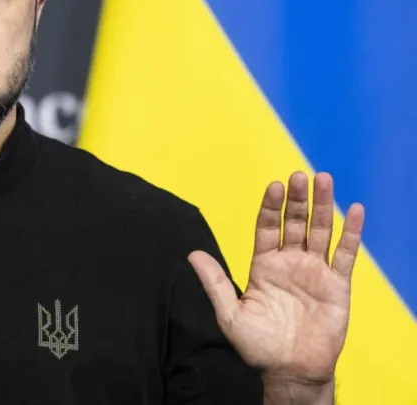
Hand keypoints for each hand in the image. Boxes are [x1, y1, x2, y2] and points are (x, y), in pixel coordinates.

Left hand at [188, 172, 363, 389]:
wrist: (289, 371)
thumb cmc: (258, 345)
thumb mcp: (229, 313)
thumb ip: (214, 282)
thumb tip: (191, 254)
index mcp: (264, 265)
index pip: (267, 227)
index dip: (271, 207)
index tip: (274, 185)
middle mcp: (289, 263)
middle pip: (295, 223)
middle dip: (297, 200)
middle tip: (300, 175)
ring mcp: (314, 272)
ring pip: (320, 231)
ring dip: (322, 206)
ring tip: (323, 179)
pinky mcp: (336, 285)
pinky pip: (345, 255)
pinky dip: (350, 232)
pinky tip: (354, 210)